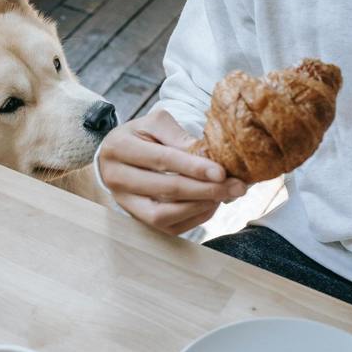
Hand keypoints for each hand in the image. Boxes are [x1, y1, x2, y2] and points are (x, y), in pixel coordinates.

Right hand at [99, 110, 246, 234]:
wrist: (117, 155)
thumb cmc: (141, 135)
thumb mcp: (156, 124)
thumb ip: (179, 137)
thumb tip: (209, 157)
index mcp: (119, 147)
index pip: (162, 160)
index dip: (194, 167)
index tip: (222, 172)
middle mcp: (115, 178)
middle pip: (164, 190)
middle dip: (204, 189)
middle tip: (235, 187)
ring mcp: (123, 202)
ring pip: (162, 215)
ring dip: (198, 207)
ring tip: (223, 195)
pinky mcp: (135, 218)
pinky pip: (167, 227)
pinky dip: (193, 218)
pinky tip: (210, 204)